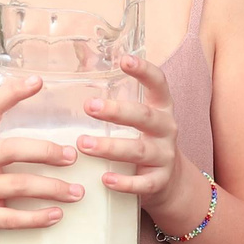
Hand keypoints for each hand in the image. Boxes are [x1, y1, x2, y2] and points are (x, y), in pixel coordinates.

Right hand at [0, 75, 85, 241]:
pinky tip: (57, 214)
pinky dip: (36, 219)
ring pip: (17, 186)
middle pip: (11, 150)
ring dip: (52, 188)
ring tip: (77, 190)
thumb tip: (13, 84)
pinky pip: (10, 218)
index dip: (11, 93)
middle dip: (46, 151)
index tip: (38, 82)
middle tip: (72, 154)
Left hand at [81, 55, 200, 232]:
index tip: (125, 60)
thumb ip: (116, 102)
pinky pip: (143, 183)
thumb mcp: (138, 120)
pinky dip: (124, 182)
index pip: (159, 83)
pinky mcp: (159, 181)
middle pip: (145, 117)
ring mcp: (165, 156)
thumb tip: (74, 72)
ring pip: (139, 151)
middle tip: (89, 106)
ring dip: (110, 147)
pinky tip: (105, 178)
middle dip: (117, 112)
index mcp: (161, 108)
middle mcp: (166, 129)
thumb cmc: (143, 142)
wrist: (169, 181)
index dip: (144, 71)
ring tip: (83, 144)